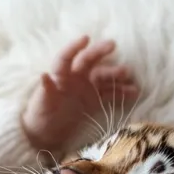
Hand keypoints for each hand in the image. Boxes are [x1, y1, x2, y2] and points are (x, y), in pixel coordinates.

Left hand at [22, 35, 138, 151]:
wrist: (46, 135)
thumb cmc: (40, 116)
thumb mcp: (42, 104)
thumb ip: (46, 90)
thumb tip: (44, 75)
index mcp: (60, 75)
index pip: (66, 57)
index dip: (74, 47)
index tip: (86, 38)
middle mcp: (74, 77)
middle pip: (88, 61)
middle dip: (100, 52)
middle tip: (113, 45)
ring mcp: (86, 88)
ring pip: (102, 76)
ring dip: (114, 74)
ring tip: (128, 74)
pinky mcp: (94, 101)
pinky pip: (109, 94)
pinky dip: (121, 93)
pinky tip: (133, 92)